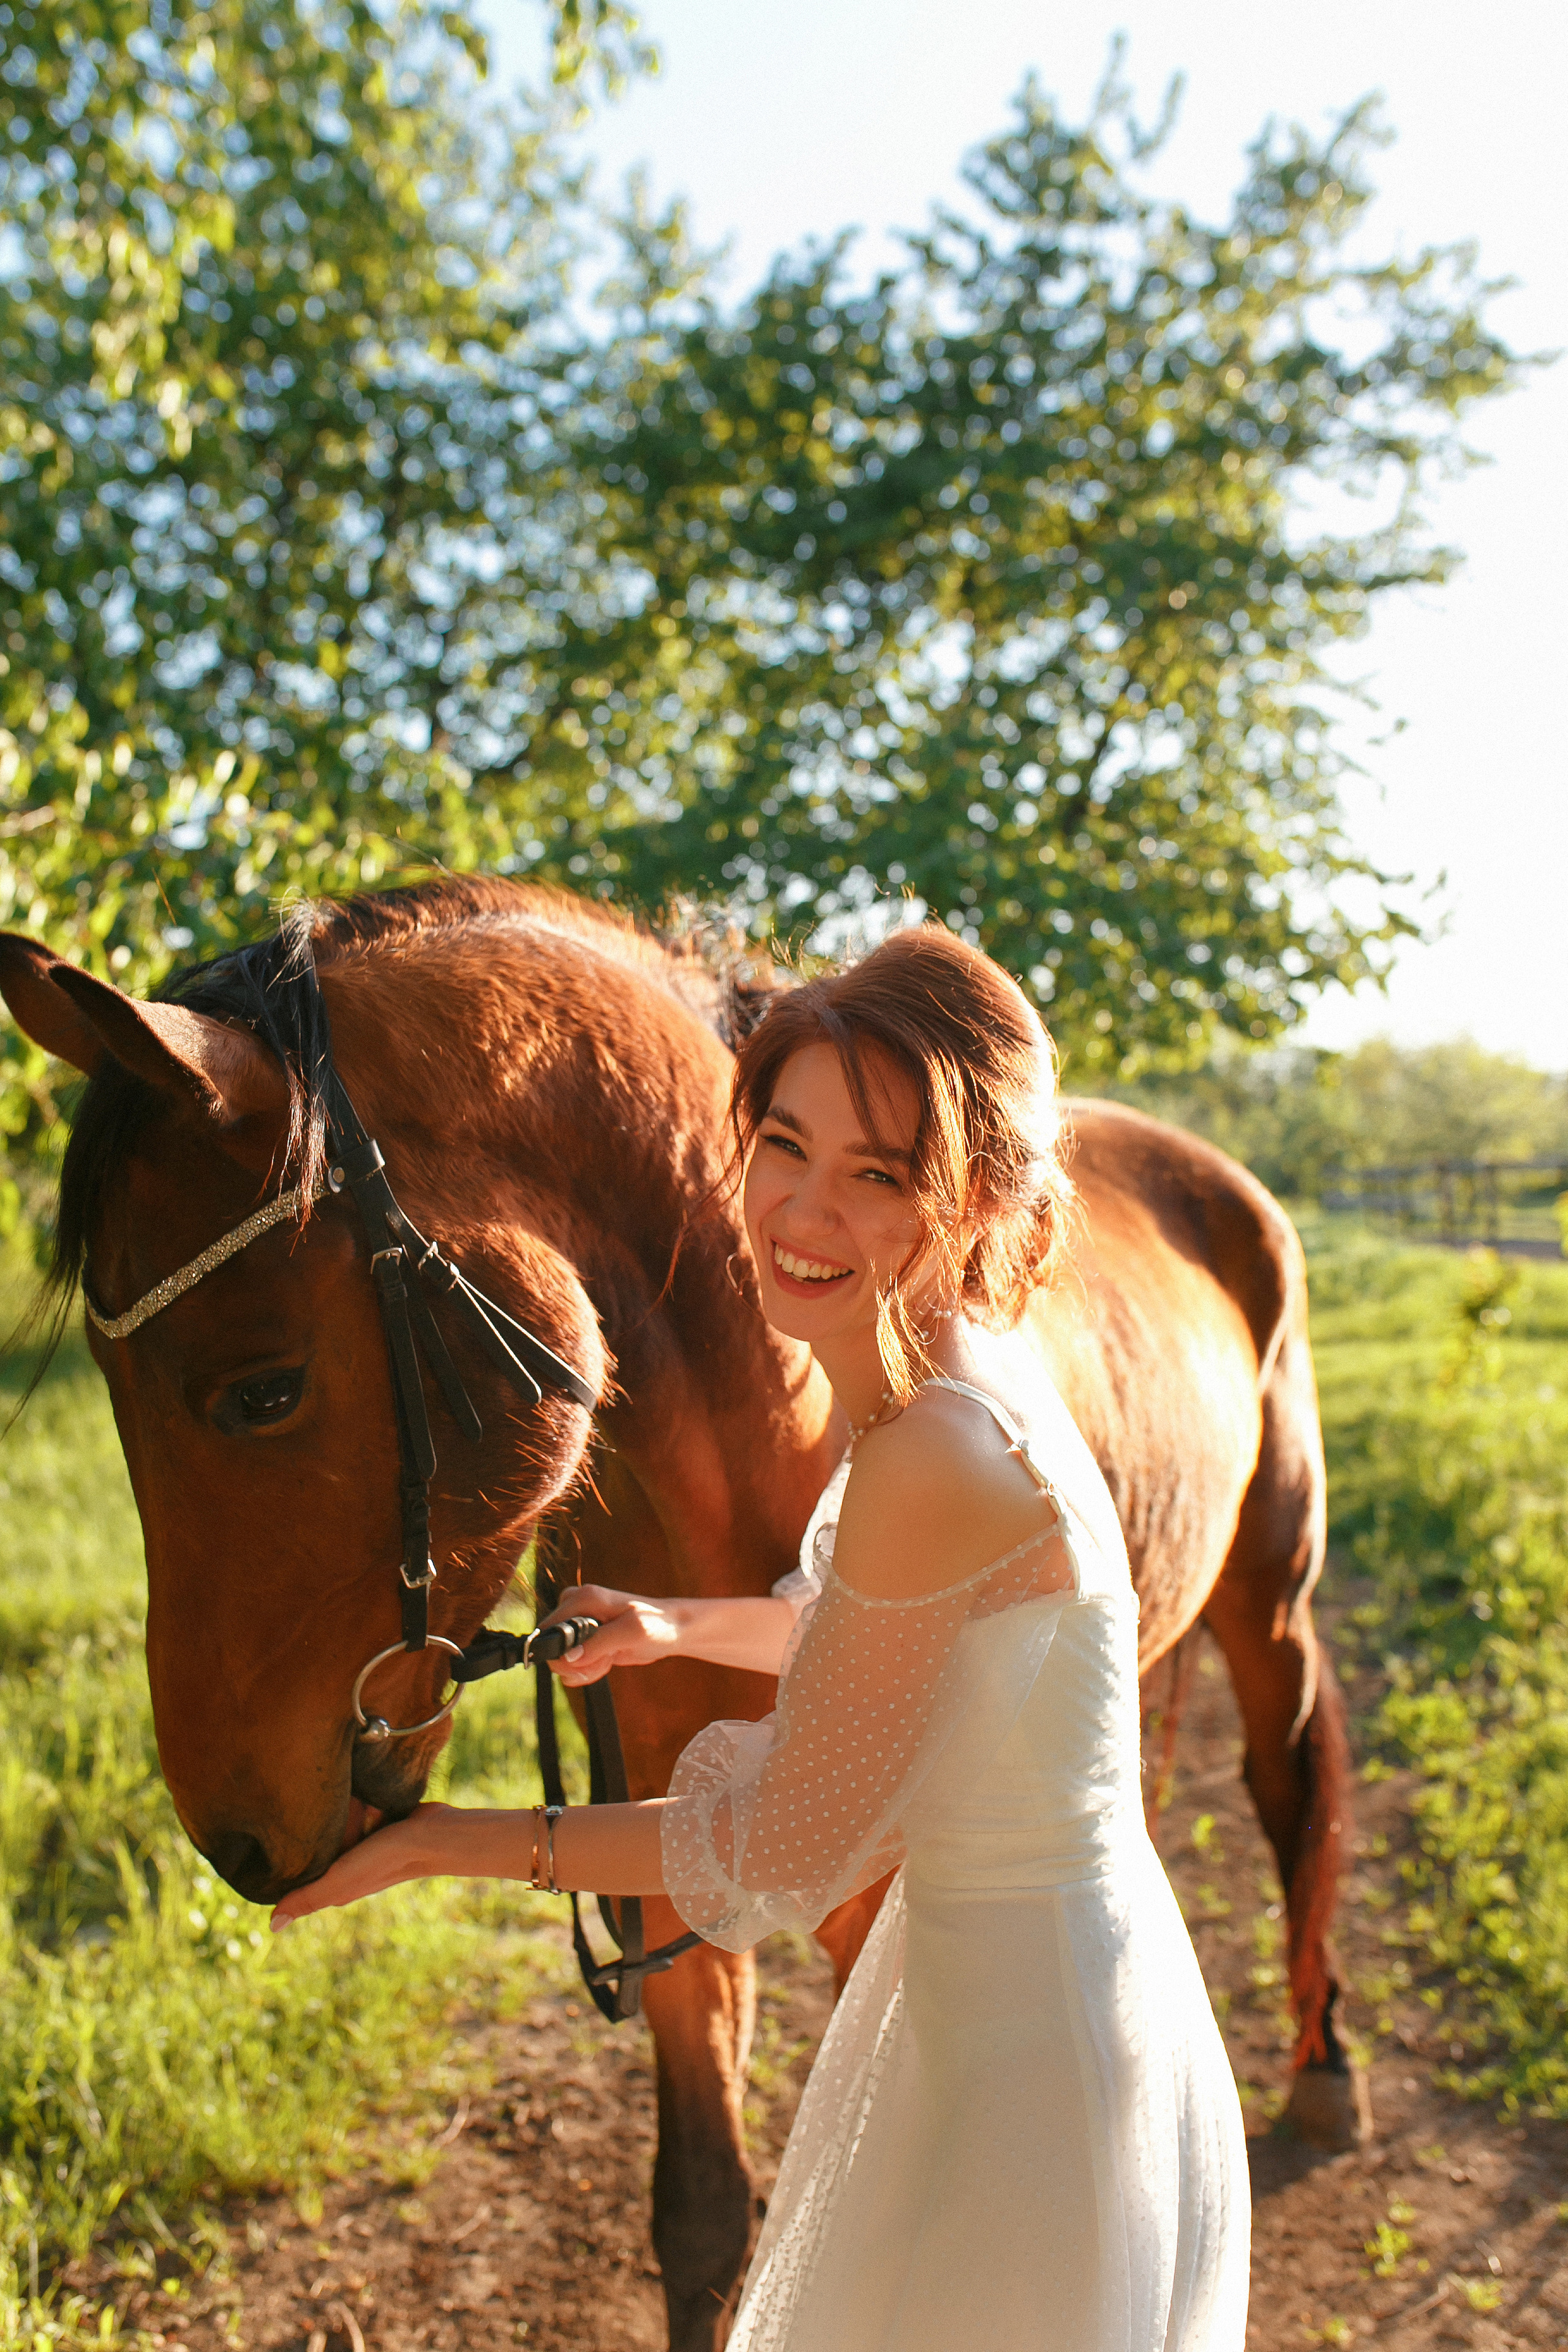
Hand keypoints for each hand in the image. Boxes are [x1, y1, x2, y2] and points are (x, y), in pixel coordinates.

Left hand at [270, 1802, 458, 1929]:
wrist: (434, 1833)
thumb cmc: (387, 1858)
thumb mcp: (341, 1879)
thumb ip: (308, 1898)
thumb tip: (272, 1927)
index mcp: (335, 1885)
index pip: (297, 1879)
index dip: (277, 1867)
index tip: (255, 1849)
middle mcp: (346, 1865)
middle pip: (312, 1850)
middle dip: (298, 1834)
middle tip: (280, 1810)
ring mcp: (362, 1844)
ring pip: (331, 1828)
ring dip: (324, 1814)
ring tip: (307, 1793)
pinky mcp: (376, 1821)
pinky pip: (353, 1811)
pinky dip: (346, 1803)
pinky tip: (337, 1788)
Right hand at [541, 1583, 683, 1684]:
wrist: (673, 1630)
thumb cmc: (657, 1624)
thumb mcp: (631, 1632)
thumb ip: (599, 1643)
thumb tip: (567, 1657)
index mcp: (583, 1598)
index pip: (548, 1628)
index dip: (560, 1651)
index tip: (587, 1659)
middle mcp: (576, 1608)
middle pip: (551, 1648)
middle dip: (576, 1664)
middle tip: (604, 1659)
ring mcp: (580, 1625)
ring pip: (562, 1660)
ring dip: (584, 1669)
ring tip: (609, 1658)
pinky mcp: (586, 1641)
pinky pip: (573, 1665)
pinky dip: (589, 1670)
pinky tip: (608, 1661)